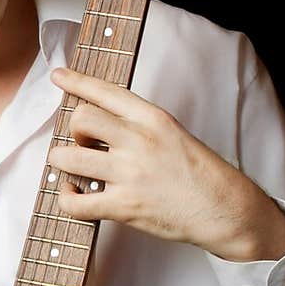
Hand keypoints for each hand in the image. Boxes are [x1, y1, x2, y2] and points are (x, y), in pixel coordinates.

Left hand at [49, 65, 284, 261]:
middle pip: (80, 119)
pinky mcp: (124, 206)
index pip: (106, 91)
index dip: (76, 81)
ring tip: (75, 170)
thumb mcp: (175, 134)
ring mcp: (129, 173)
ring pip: (68, 157)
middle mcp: (139, 141)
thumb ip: (141, 126)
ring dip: (63, 163)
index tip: (58, 75)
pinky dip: (67, 198)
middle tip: (84, 144)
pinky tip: (74, 194)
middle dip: (73, 131)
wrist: (225, 210)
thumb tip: (103, 127)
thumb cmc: (203, 176)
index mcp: (153, 118)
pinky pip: (75, 202)